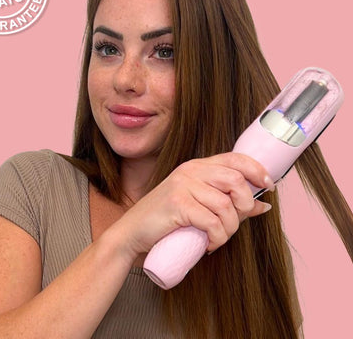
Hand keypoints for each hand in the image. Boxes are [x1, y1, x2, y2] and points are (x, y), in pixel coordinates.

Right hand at [112, 152, 273, 258]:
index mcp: (198, 166)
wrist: (133, 231)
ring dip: (229, 229)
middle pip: (236, 181)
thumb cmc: (168, 219)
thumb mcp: (200, 205)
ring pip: (226, 206)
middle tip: (235, 222)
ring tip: (218, 237)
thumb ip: (230, 202)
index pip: (236, 158)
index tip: (268, 186)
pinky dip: (217, 238)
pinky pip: (213, 222)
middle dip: (245, 206)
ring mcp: (183, 185)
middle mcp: (191, 170)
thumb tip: (264, 205)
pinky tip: (208, 243)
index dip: (257, 170)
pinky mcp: (177, 204)